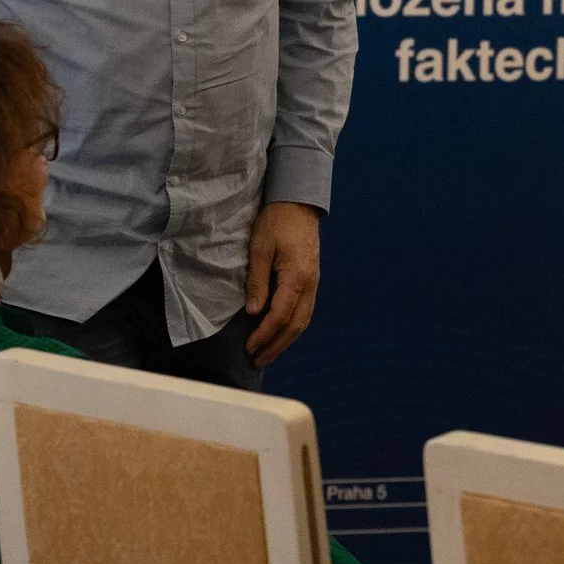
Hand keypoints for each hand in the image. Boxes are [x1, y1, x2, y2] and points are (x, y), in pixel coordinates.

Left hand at [245, 202, 321, 365]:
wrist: (298, 203)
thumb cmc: (276, 222)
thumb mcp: (259, 248)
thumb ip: (257, 281)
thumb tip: (254, 312)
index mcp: (297, 277)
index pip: (280, 315)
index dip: (264, 334)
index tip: (249, 346)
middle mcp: (310, 284)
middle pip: (295, 325)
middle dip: (276, 345)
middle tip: (258, 360)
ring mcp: (314, 283)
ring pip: (304, 320)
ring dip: (286, 340)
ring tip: (269, 353)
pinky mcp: (312, 280)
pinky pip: (306, 310)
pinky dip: (294, 327)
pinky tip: (283, 333)